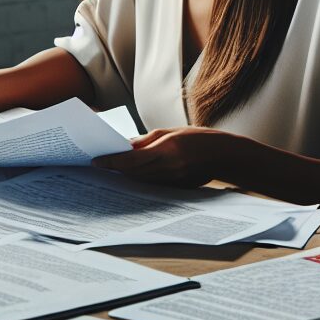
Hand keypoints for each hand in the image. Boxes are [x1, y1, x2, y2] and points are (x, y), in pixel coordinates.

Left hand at [92, 127, 239, 188]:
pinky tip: (131, 173)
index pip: (130, 158)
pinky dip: (138, 178)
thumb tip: (126, 144)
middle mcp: (167, 168)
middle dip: (114, 168)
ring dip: (124, 174)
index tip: (97, 160)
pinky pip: (151, 183)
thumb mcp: (172, 132)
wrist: (223, 155)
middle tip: (99, 163)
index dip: (111, 160)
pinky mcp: (174, 188)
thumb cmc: (199, 138)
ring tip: (111, 168)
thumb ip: (148, 140)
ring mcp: (171, 180)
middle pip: (132, 171)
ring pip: (139, 179)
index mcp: (166, 150)